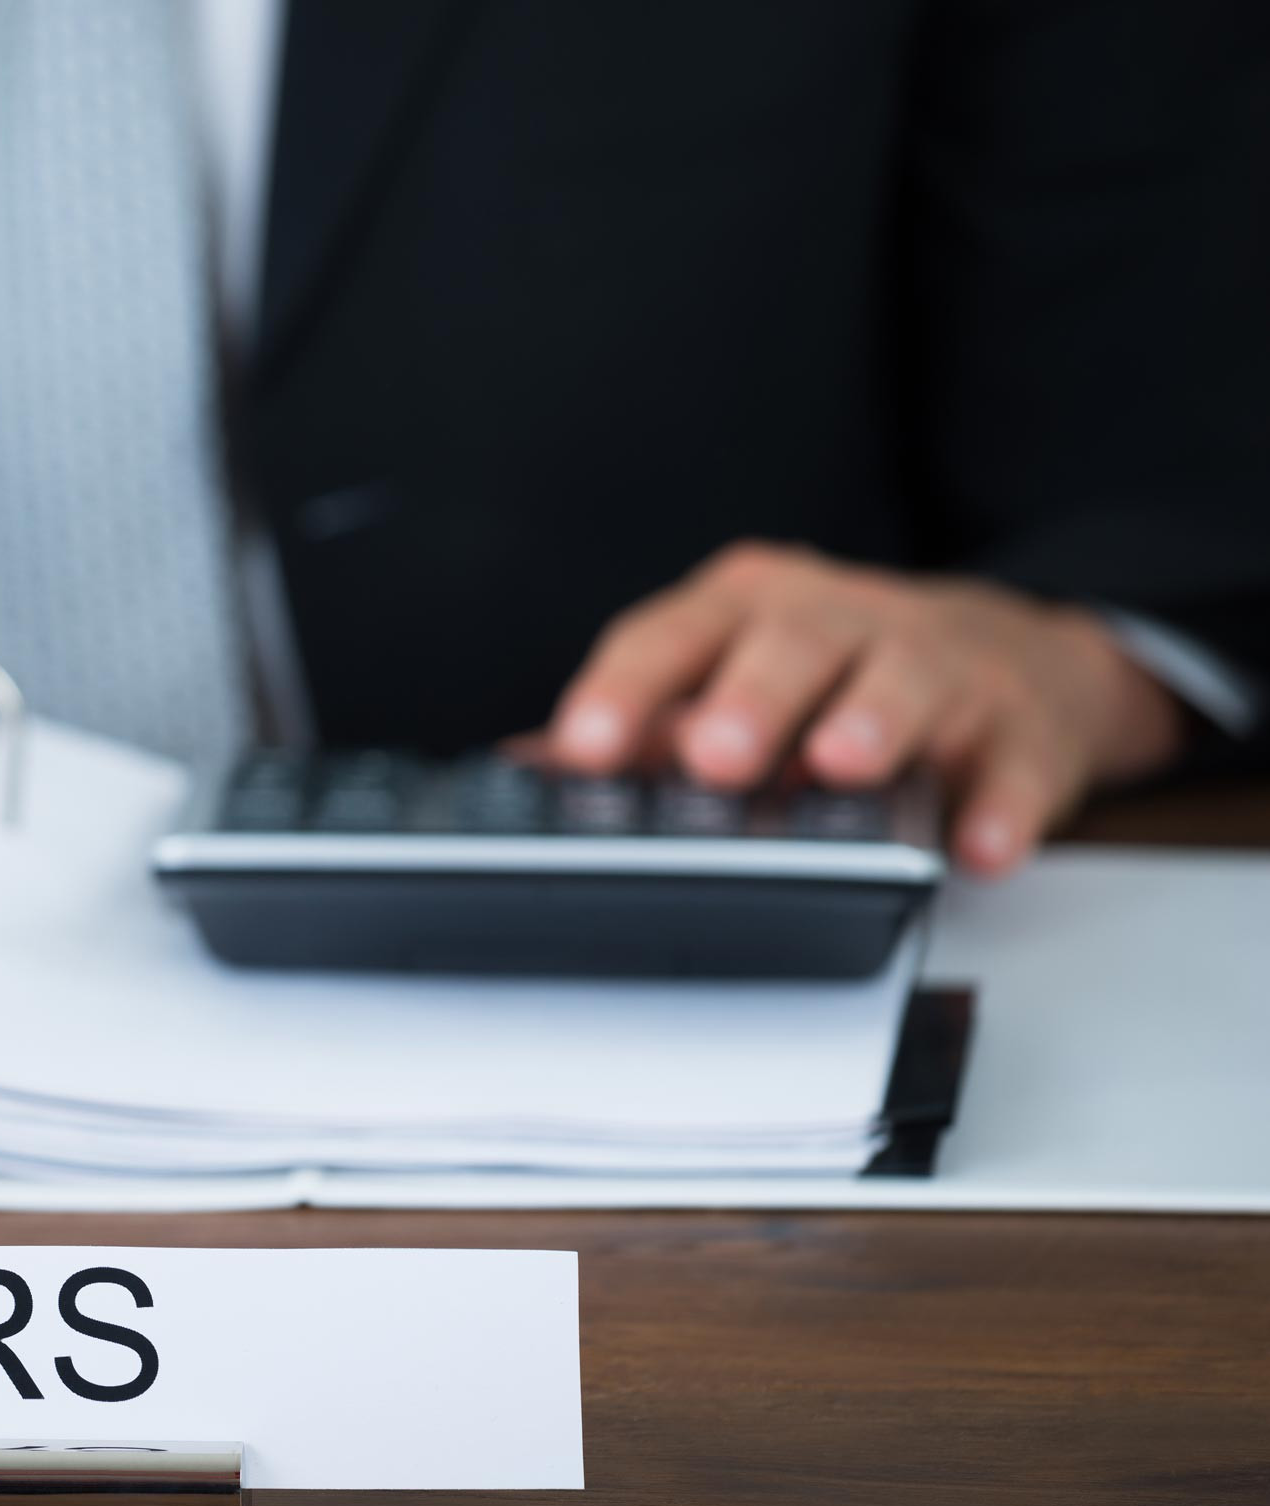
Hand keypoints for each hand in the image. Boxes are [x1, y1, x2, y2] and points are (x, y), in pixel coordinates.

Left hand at [546, 540, 1185, 876]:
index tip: (586, 746)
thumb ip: (645, 723)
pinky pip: (1016, 764)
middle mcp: (842, 620)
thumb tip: (530, 768)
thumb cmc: (839, 676)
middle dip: (751, 697)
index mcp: (750, 610)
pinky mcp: (1025, 725)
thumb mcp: (734, 680)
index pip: (675, 636)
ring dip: (874, 721)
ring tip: (843, 767)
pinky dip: (1000, 804)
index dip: (628, 689)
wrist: (1016, 659)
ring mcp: (941, 664)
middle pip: (791, 645)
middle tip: (715, 755)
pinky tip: (978, 845)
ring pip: (908, 679)